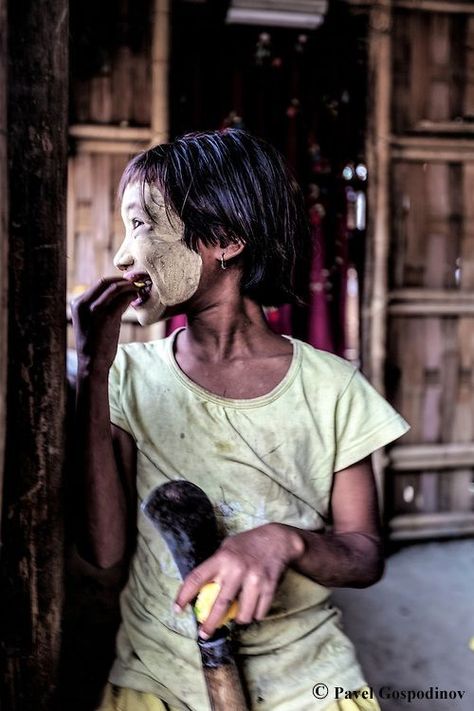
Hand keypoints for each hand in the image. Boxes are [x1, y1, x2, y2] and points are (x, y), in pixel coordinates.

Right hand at [71, 277, 137, 373]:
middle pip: (106, 282)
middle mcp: (83, 304)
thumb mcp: (90, 321)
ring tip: (138, 290)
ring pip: (115, 288)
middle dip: (122, 280)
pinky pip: (123, 299)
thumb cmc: (94, 343)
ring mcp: (95, 310)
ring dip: (129, 286)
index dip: (115, 280)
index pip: (98, 284)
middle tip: (134, 283)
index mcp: (77, 303)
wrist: (92, 362)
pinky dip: (132, 295)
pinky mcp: (107, 317)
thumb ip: (99, 306)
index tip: (126, 282)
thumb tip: (119, 292)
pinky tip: (136, 298)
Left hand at [175, 523, 304, 638]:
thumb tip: (201, 591)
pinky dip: (255, 614)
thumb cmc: (248, 544)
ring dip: (239, 619)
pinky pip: (259, 613)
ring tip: (240, 612)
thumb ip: (216, 566)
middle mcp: (237, 569)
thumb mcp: (227, 548)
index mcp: (222, 558)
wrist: (278, 540)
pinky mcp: (269, 587)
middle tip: (204, 634)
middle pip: (220, 605)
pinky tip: (255, 605)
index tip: (177, 610)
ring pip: (242, 615)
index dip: (183, 596)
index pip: (196, 578)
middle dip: (210, 624)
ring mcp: (254, 579)